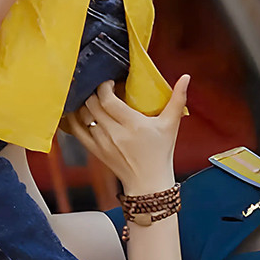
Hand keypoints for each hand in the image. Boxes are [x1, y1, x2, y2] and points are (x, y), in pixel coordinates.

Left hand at [63, 75, 189, 194]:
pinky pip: (76, 131)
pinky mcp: (95, 151)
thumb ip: (177, 99)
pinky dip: (73, 119)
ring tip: (93, 99)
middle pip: (92, 104)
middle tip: (102, 89)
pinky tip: (77, 111)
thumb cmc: (160, 152)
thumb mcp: (171, 125)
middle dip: (94, 92)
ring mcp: (102, 143)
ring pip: (82, 116)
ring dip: (85, 104)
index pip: (107, 99)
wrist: (148, 182)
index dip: (104, 86)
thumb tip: (186, 77)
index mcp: (133, 124)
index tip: (110, 82)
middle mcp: (115, 133)